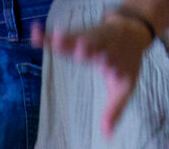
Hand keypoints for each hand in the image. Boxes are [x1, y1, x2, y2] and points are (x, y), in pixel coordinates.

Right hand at [33, 17, 148, 135]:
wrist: (133, 31)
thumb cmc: (126, 63)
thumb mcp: (125, 86)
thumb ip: (114, 109)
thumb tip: (107, 136)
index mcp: (117, 57)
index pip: (112, 60)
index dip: (108, 62)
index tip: (104, 63)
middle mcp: (105, 44)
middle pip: (96, 45)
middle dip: (88, 46)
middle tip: (81, 46)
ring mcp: (90, 37)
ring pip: (78, 37)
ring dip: (67, 38)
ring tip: (56, 38)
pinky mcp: (77, 34)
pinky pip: (60, 35)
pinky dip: (47, 35)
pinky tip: (35, 33)